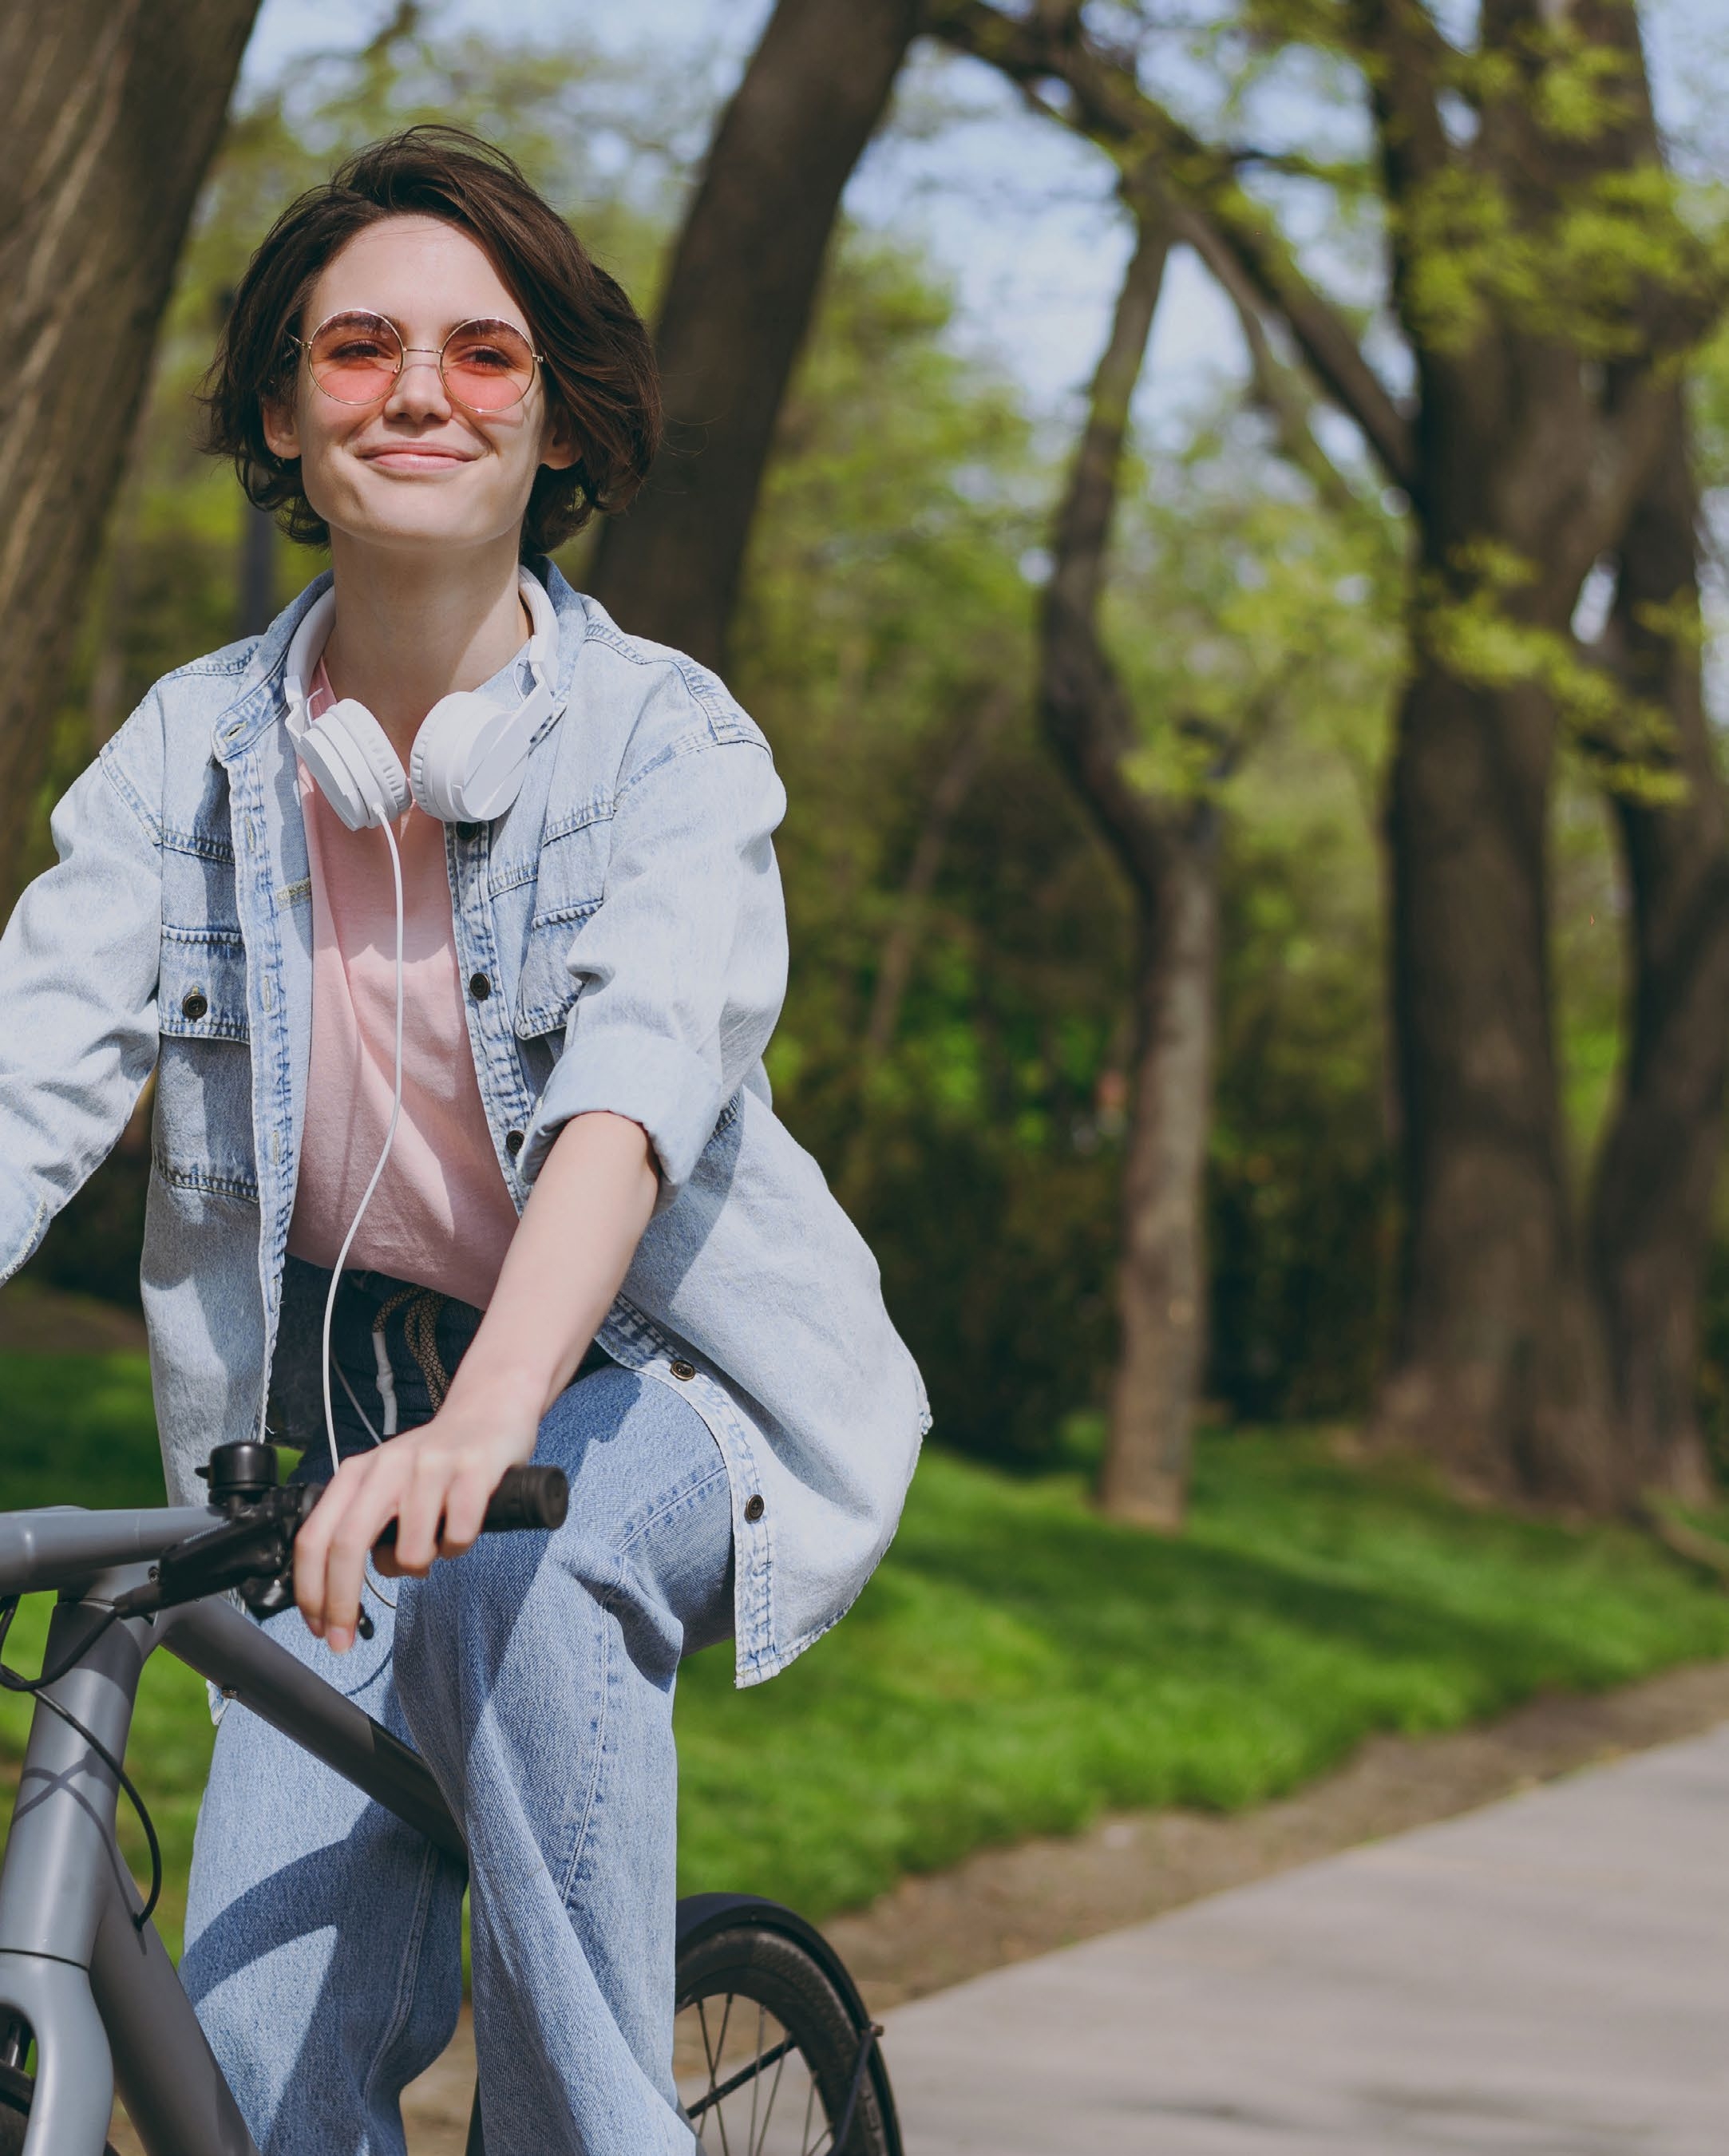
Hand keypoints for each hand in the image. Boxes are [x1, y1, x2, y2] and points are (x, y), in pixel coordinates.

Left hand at [293, 1383, 540, 1652]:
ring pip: (412, 1552)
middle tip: (344, 1641)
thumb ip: (362, 1528)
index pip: (316, 1538)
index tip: (319, 1629)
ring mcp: (429, 1466)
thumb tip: (341, 1589)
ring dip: (424, 1565)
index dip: (310, 1592)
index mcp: (357, 1472)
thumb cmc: (436, 1461)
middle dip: (342, 1604)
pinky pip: (459, 1537)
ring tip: (437, 1543)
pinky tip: (465, 1524)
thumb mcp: (386, 1487)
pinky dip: (460, 1545)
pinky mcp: (472, 1470)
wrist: (490, 1410)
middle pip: (347, 1546)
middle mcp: (387, 1466)